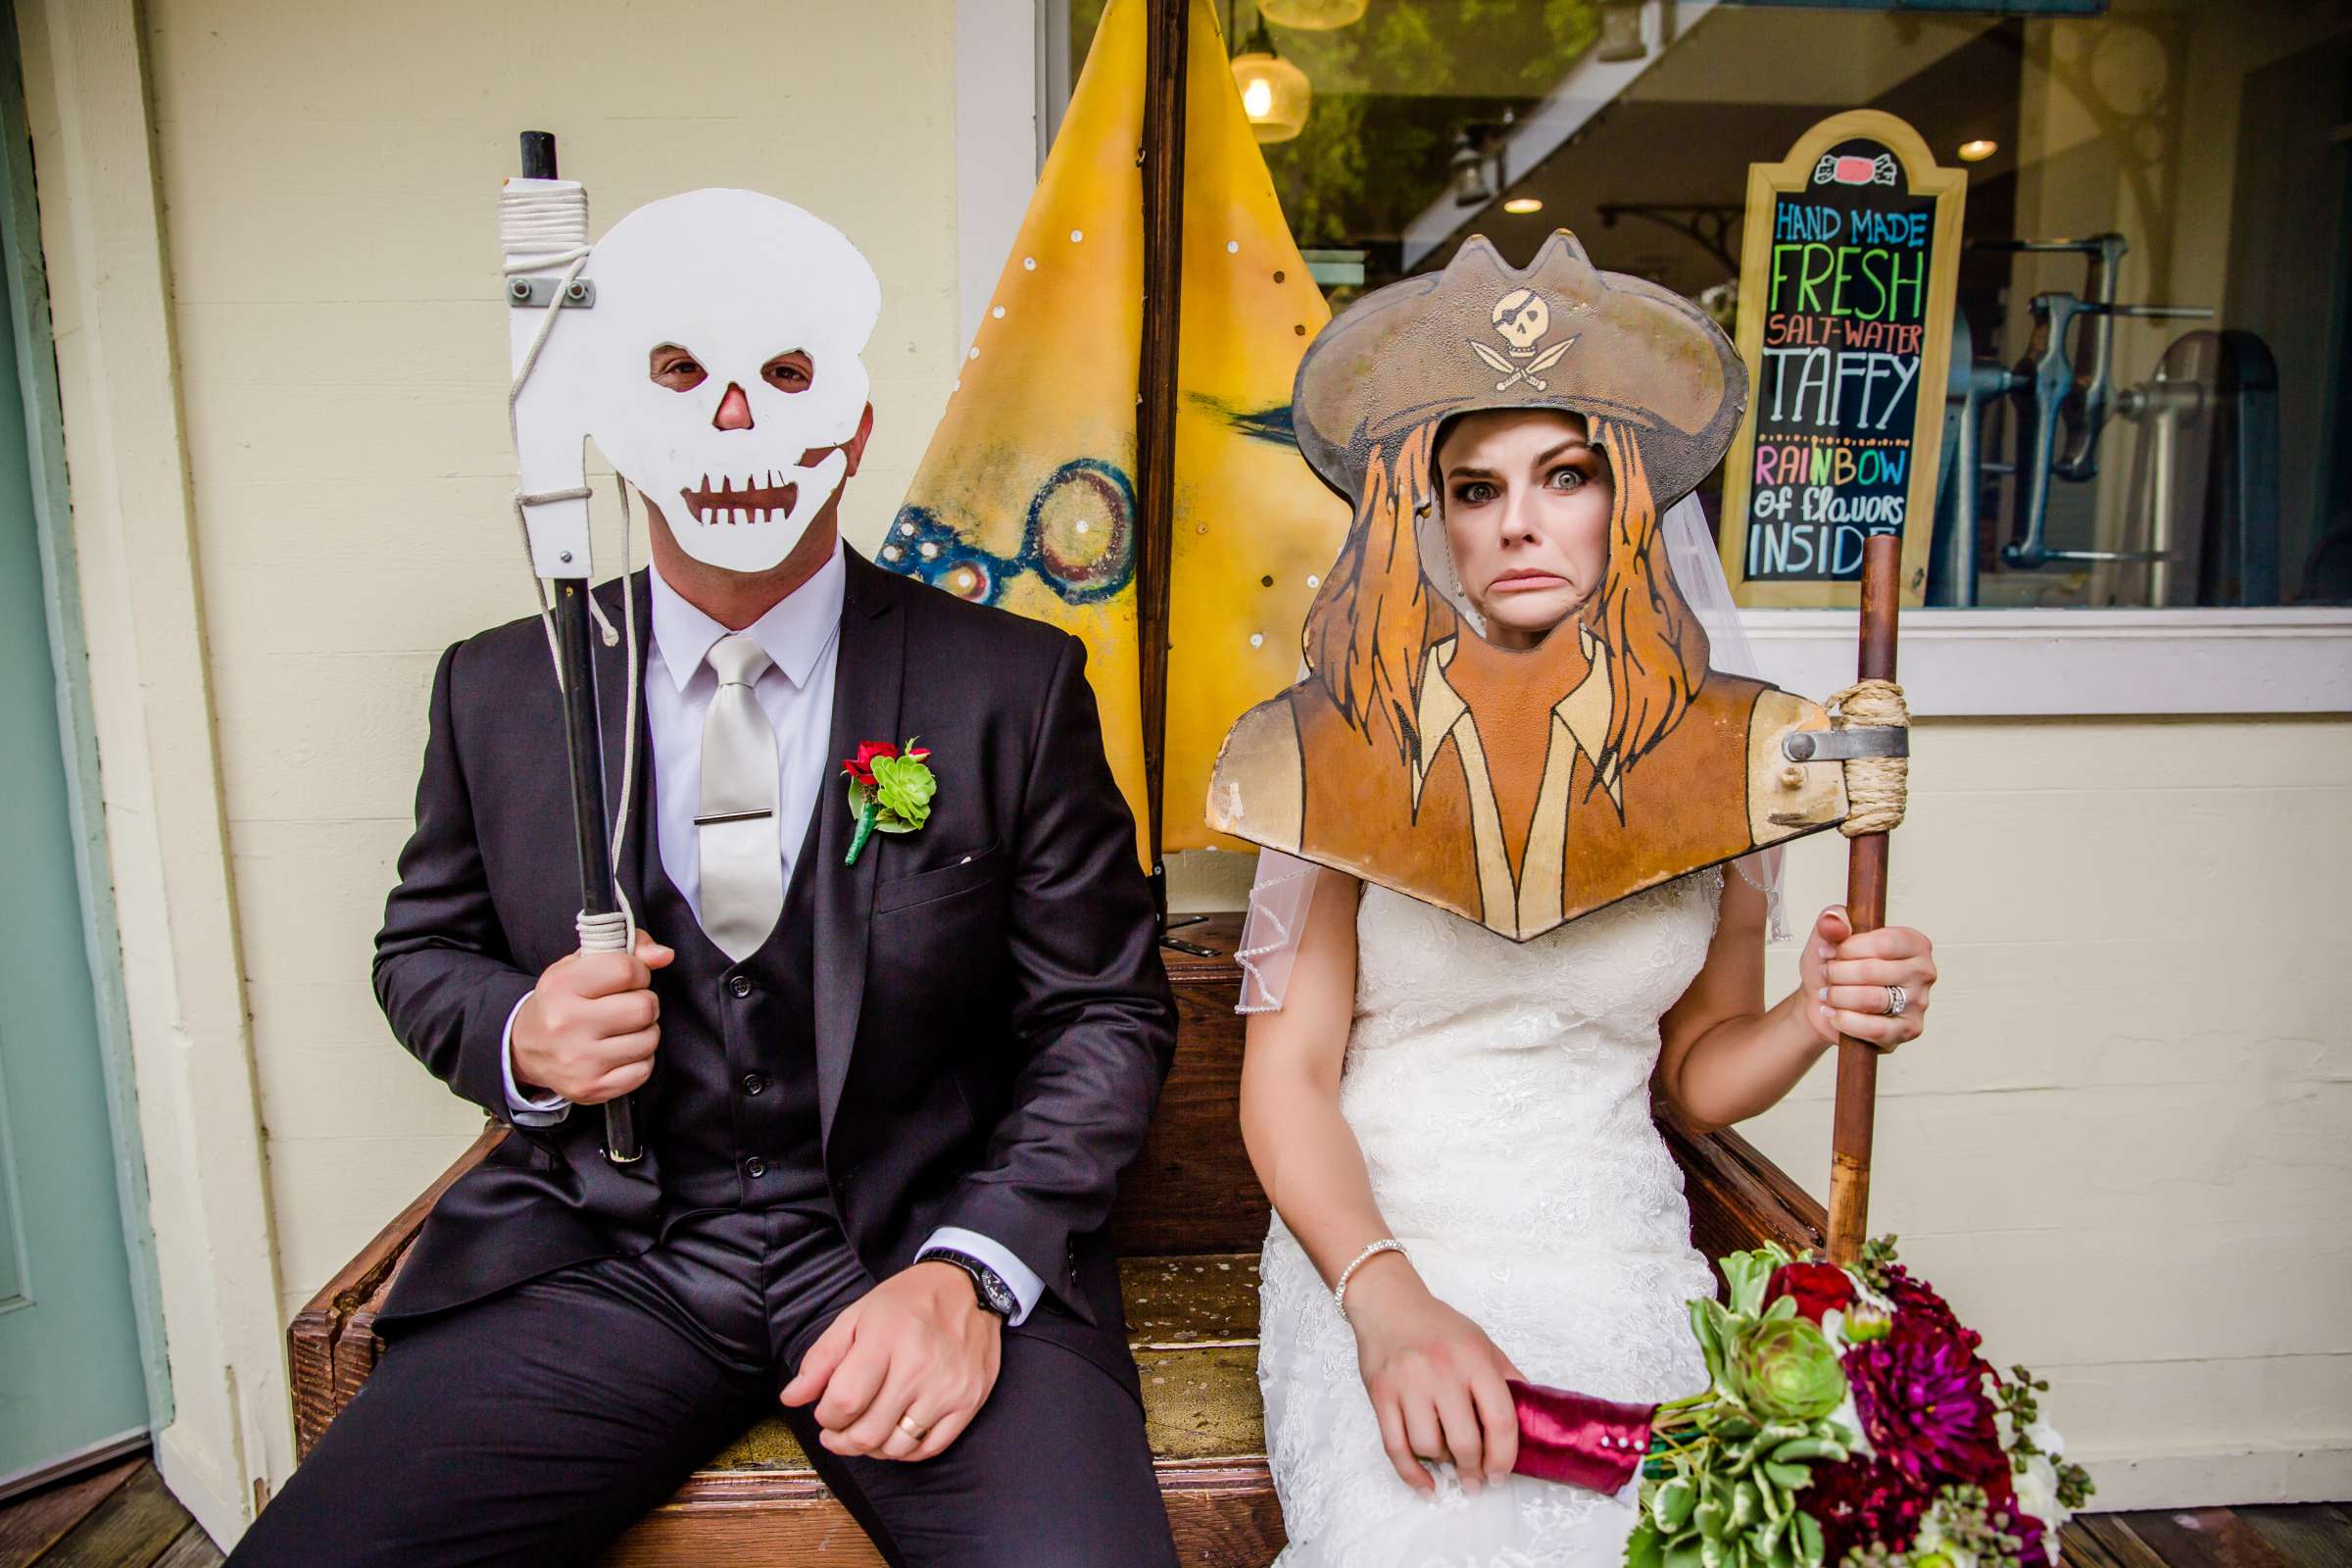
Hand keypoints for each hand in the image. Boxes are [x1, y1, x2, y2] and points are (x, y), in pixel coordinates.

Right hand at [510, 929, 674, 1103]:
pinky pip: (644, 1069)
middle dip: (644, 1003)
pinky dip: (639, 1060)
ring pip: (649, 1039)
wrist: (525, 1047)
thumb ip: (628, 949)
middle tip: (627, 1005)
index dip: (638, 972)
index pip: (627, 970)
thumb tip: (664, 954)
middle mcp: (567, 1023)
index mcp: (562, 985)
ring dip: (644, 1031)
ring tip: (623, 1028)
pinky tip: (619, 1051)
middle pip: (644, 1007)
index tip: (629, 978)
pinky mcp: (591, 1087)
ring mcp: (579, 1060)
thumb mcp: (582, 964)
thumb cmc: (561, 1001)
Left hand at [780, 1261, 1001, 1463]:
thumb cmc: (906, 1301)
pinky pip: (930, 1448)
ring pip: (897, 1447)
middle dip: (842, 1441)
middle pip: (868, 1433)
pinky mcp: (969, 1401)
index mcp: (885, 1340)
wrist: (967, 1286)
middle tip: (837, 1433)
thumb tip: (791, 1399)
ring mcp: (948, 1387)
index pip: (844, 1402)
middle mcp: (919, 1367)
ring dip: (873, 1448)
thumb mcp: (856, 1316)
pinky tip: (895, 1434)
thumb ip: (821, 1359)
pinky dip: (906, 1451)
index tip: (826, 1412)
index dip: (826, 1417)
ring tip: (866, 1431)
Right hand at [1344, 1254, 1521, 1494]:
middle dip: (1474, 1470)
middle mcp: (1441, 1372)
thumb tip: (1533, 1414)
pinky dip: (1411, 1474)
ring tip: (1449, 1461)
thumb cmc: (1438, 1326)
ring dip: (1443, 1463)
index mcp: (1474, 1360)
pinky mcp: (1381, 1394)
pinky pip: (1395, 1447)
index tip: (1502, 1474)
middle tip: (1477, 1480)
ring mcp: (1408, 1384)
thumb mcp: (1482, 1343)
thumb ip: (1506, 1378)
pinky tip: (1426, 1484)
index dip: (1505, 1457)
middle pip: (1464, 1441)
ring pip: (1428, 1447)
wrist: (1389, 1303)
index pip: (1500, 1420)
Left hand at [1798, 905, 1934, 1050]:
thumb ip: (1831, 920)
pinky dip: (1845, 1020)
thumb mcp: (1828, 936)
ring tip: (1828, 994)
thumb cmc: (1836, 967)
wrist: (1823, 1003)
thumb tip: (1834, 923)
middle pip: (1873, 971)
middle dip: (1838, 973)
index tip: (1828, 952)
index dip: (1847, 949)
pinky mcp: (1909, 1030)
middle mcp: (1923, 972)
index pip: (1882, 943)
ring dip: (1839, 996)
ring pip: (1872, 999)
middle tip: (1826, 974)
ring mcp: (1919, 1003)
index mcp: (1914, 943)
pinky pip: (1875, 1028)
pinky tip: (1833, 1013)